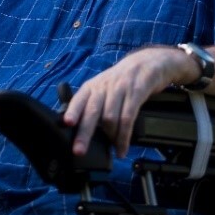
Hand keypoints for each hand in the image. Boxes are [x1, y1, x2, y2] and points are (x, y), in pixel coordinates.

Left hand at [62, 46, 198, 157]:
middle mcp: (104, 86)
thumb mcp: (103, 88)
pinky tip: (122, 148)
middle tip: (79, 150)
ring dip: (110, 137)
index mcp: (92, 86)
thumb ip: (91, 105)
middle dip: (85, 133)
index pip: (79, 98)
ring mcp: (120, 89)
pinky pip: (128, 118)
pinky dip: (124, 137)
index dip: (73, 110)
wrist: (146, 63)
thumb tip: (79, 131)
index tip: (67, 123)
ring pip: (110, 117)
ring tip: (111, 148)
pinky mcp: (136, 92)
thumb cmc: (120, 81)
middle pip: (92, 111)